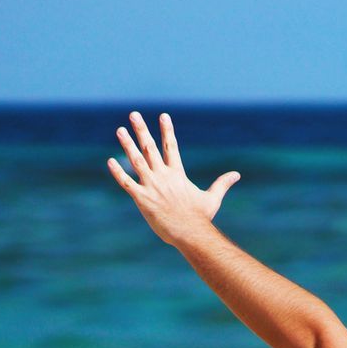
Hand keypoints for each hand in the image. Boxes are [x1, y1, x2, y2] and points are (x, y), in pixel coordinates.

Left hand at [107, 111, 240, 245]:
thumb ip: (222, 184)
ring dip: (127, 144)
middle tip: (133, 114)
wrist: (190, 233)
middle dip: (141, 130)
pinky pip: (126, 183)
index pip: (171, 146)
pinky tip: (110, 161)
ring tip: (119, 130)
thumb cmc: (201, 218)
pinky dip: (118, 172)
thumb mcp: (213, 198)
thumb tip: (236, 174)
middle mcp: (163, 176)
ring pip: (136, 160)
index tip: (163, 116)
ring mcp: (151, 186)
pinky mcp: (142, 198)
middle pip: (150, 147)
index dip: (167, 130)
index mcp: (178, 174)